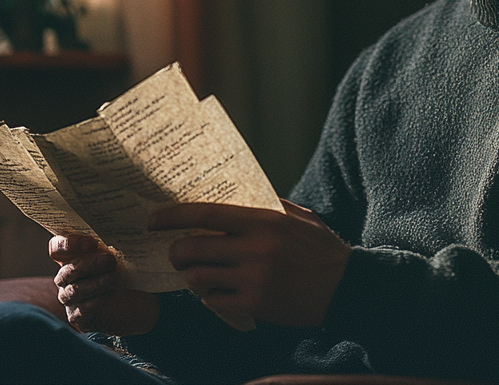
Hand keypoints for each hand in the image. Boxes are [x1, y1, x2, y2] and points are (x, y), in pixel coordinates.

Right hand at [50, 233, 159, 334]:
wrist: (130, 300)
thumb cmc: (120, 269)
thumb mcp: (116, 252)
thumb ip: (113, 240)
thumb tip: (131, 225)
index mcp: (71, 256)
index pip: (56, 248)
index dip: (69, 244)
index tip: (92, 242)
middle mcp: (66, 276)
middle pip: (68, 270)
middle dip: (90, 264)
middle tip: (110, 260)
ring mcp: (70, 297)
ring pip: (74, 290)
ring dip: (95, 284)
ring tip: (114, 278)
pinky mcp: (78, 316)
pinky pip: (82, 309)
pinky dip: (96, 301)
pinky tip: (108, 295)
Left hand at [149, 200, 350, 328]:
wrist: (345, 287)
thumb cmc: (320, 248)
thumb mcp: (298, 217)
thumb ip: (268, 205)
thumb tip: (236, 195)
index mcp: (263, 220)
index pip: (206, 214)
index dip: (173, 216)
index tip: (153, 220)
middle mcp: (255, 247)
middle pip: (193, 248)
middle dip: (176, 252)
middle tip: (175, 253)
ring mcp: (253, 278)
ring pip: (198, 278)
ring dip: (192, 277)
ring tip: (198, 274)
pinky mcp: (255, 304)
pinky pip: (214, 302)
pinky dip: (211, 298)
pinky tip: (219, 293)